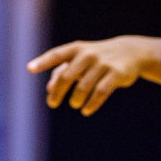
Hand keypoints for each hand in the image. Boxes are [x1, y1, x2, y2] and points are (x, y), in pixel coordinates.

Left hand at [27, 37, 149, 114]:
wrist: (131, 52)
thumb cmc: (98, 58)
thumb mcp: (80, 61)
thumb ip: (62, 72)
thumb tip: (49, 90)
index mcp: (76, 49)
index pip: (57, 55)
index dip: (43, 62)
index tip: (29, 69)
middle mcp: (89, 54)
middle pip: (67, 76)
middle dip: (58, 92)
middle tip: (52, 104)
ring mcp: (103, 64)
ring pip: (84, 87)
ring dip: (76, 99)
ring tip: (75, 105)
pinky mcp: (117, 74)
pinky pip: (101, 92)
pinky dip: (92, 104)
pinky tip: (86, 111)